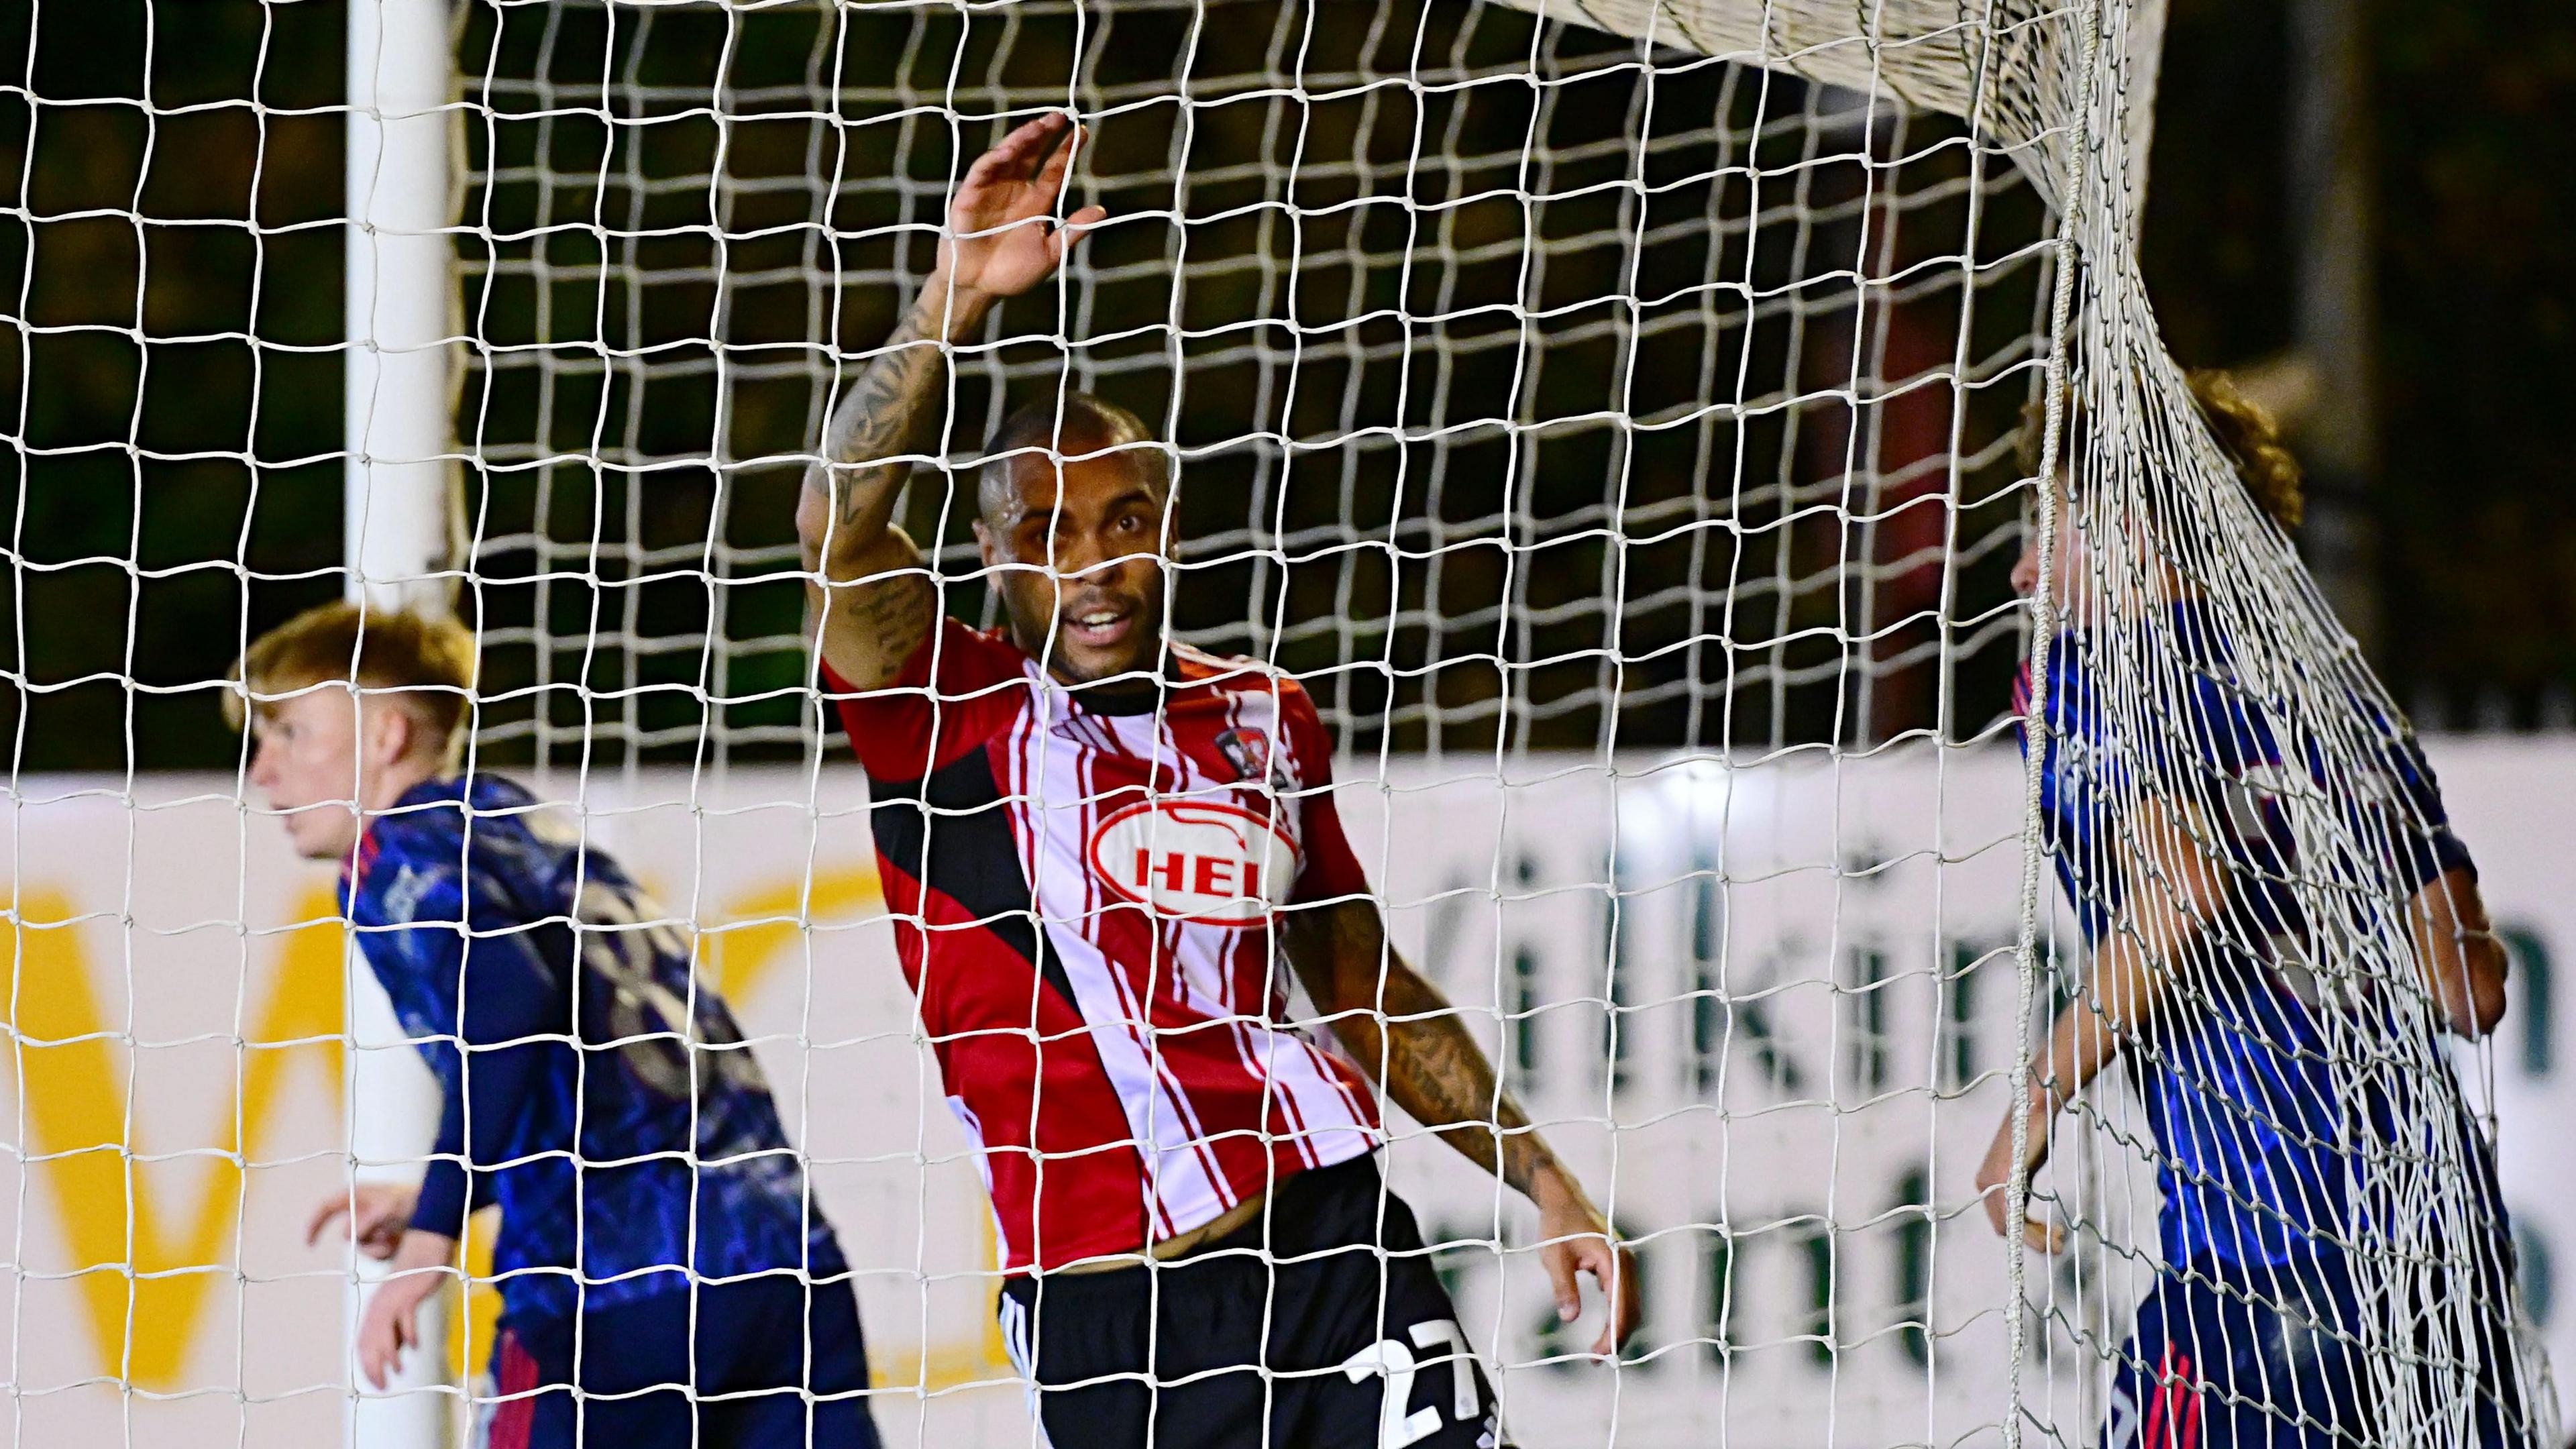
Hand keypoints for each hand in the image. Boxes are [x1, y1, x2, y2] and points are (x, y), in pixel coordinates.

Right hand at [307, 1181, 418, 1261]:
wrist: (440, 1210)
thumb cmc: (414, 1200)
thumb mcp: (391, 1206)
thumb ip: (369, 1218)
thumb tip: (350, 1236)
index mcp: (359, 1195)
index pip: (327, 1208)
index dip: (313, 1224)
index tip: (309, 1244)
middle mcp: (362, 1211)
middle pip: (347, 1236)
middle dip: (365, 1241)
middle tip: (386, 1235)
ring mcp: (372, 1227)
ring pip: (362, 1248)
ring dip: (378, 1248)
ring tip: (398, 1238)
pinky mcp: (383, 1240)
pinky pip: (375, 1255)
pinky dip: (386, 1253)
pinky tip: (401, 1243)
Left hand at [355, 1229, 455, 1389]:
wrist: (425, 1247)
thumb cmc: (415, 1278)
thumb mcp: (404, 1307)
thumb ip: (398, 1328)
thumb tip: (396, 1353)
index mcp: (375, 1311)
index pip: (364, 1343)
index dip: (368, 1365)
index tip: (377, 1383)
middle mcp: (379, 1306)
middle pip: (370, 1341)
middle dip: (374, 1366)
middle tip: (383, 1385)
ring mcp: (393, 1299)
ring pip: (385, 1332)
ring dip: (390, 1354)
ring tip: (398, 1370)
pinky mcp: (409, 1293)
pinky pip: (405, 1317)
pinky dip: (409, 1333)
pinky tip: (415, 1346)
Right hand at [930, 112, 1107, 324]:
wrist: (978, 288)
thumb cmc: (1012, 273)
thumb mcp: (1051, 253)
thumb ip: (1072, 231)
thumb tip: (1102, 212)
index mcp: (1035, 201)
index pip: (1054, 169)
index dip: (1067, 150)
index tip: (1082, 132)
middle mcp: (1015, 189)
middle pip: (1032, 154)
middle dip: (1045, 134)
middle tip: (1061, 117)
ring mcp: (992, 190)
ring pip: (1009, 156)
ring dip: (1022, 139)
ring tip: (1039, 126)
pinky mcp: (969, 196)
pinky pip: (982, 172)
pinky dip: (994, 159)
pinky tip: (1008, 149)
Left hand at [1531, 1166, 1641, 1356]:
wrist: (1563, 1201)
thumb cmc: (1558, 1225)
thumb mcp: (1554, 1257)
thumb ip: (1563, 1287)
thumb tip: (1569, 1317)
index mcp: (1613, 1258)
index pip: (1620, 1303)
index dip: (1613, 1332)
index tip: (1600, 1354)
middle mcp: (1626, 1262)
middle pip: (1631, 1309)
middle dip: (1617, 1336)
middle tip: (1597, 1360)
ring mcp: (1625, 1264)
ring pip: (1629, 1305)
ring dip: (1618, 1328)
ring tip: (1599, 1351)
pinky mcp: (1619, 1267)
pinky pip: (1624, 1297)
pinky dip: (1617, 1315)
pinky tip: (1604, 1330)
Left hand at [1975, 1088, 2068, 1252]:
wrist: (2035, 1106)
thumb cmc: (2034, 1136)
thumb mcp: (2024, 1169)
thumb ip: (2021, 1190)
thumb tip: (2029, 1219)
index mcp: (1986, 1181)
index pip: (2001, 1219)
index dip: (2025, 1234)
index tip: (2049, 1237)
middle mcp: (1983, 1183)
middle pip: (2003, 1227)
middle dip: (2031, 1239)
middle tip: (2057, 1243)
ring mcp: (1991, 1181)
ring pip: (2009, 1227)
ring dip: (2035, 1240)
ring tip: (2057, 1243)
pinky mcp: (2005, 1178)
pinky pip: (2015, 1218)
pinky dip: (2033, 1233)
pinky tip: (2052, 1236)